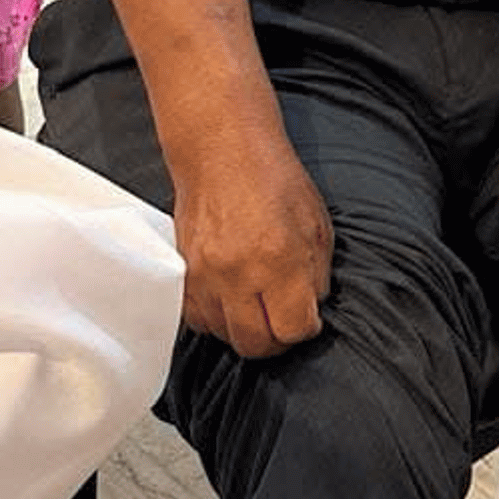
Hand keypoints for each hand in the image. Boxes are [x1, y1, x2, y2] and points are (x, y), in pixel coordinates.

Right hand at [171, 143, 333, 359]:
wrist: (222, 153)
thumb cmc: (276, 181)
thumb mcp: (316, 225)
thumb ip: (316, 275)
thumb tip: (312, 309)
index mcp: (278, 259)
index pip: (294, 329)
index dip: (307, 329)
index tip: (309, 318)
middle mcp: (237, 274)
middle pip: (256, 345)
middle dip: (277, 340)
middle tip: (284, 322)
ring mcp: (204, 277)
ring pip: (224, 336)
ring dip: (244, 328)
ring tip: (258, 304)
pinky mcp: (182, 276)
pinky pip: (199, 320)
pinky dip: (217, 318)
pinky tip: (233, 298)